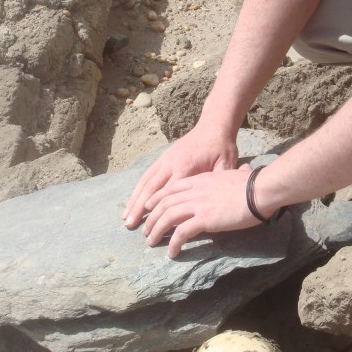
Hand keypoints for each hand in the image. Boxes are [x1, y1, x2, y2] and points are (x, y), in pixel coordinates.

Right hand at [123, 125, 238, 227]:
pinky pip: (147, 175)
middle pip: (151, 188)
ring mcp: (165, 160)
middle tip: (129, 225)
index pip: (167, 191)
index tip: (149, 224)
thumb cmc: (221, 148)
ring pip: (145, 182)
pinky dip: (139, 189)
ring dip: (134, 199)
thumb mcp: (226, 164)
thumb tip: (216, 199)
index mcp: (186, 167)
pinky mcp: (163, 158)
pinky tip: (133, 200)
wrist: (213, 127)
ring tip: (125, 217)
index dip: (157, 208)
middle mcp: (171, 163)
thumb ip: (218, 181)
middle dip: (139, 207)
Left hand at [141, 165, 260, 257]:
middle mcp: (194, 191)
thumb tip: (244, 170)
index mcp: (201, 180)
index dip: (157, 198)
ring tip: (151, 242)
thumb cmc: (253, 184)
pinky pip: (181, 233)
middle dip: (151, 217)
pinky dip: (173, 243)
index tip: (149, 206)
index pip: (171, 188)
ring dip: (156, 230)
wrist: (259, 190)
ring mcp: (198, 205)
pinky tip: (172, 253)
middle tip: (145, 229)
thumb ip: (232, 174)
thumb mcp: (236, 174)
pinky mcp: (204, 220)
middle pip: (164, 203)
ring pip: (167, 217)